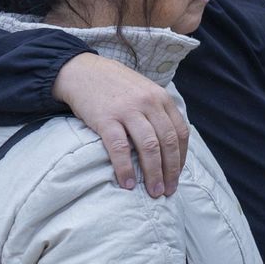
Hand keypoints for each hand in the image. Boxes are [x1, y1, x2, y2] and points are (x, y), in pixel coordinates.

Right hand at [53, 53, 187, 196]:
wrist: (83, 71)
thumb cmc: (116, 86)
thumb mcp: (145, 91)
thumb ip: (159, 111)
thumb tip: (171, 144)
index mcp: (161, 98)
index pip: (180, 132)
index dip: (181, 157)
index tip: (178, 174)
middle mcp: (149, 103)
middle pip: (167, 142)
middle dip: (171, 170)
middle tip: (169, 190)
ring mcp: (128, 110)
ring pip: (149, 147)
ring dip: (153, 173)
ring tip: (153, 192)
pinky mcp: (106, 119)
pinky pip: (120, 148)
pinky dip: (126, 168)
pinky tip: (128, 183)